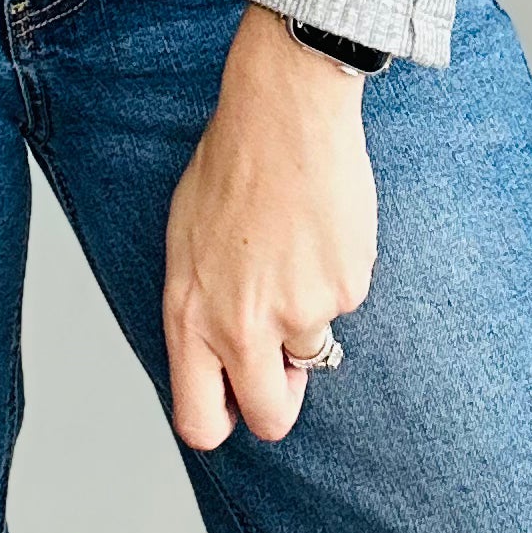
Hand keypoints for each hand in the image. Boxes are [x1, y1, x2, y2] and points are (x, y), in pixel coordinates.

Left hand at [163, 4, 378, 448]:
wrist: (283, 112)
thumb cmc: (231, 164)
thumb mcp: (186, 241)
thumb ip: (201, 305)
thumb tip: (220, 350)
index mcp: (190, 315)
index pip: (199, 420)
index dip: (222, 420)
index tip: (237, 401)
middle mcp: (240, 326)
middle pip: (270, 417)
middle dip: (282, 397)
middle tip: (286, 359)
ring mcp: (298, 313)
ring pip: (313, 348)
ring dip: (309, 312)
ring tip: (296, 243)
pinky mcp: (345, 290)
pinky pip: (345, 300)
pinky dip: (338, 273)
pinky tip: (322, 224)